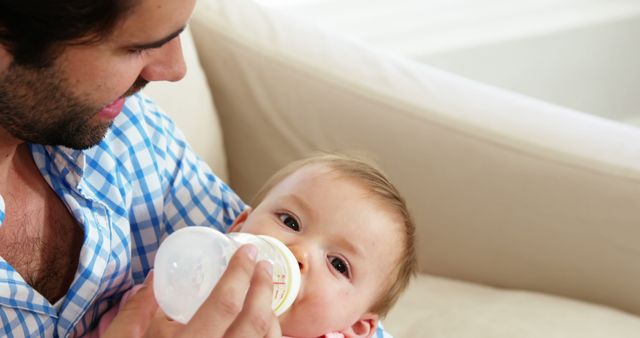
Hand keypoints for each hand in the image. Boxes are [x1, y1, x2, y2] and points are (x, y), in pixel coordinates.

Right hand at [102, 244, 281, 337]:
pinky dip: (268, 335)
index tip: (247, 251)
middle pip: (255, 321)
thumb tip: (154, 276)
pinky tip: (261, 323)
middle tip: (263, 265)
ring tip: (263, 292)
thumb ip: (137, 309)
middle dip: (264, 287)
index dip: (241, 272)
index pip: (225, 304)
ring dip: (270, 312)